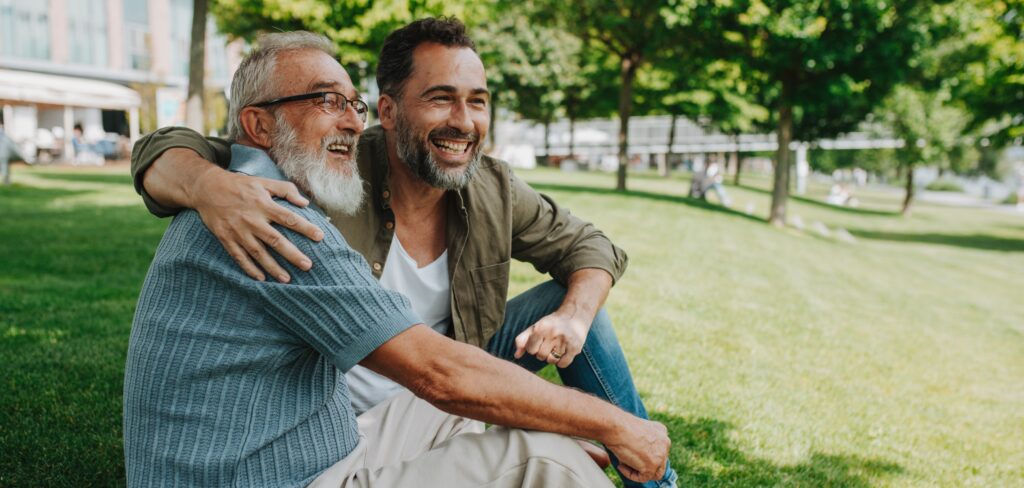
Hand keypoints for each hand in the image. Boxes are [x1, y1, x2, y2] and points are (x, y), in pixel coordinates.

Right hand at [190, 165, 323, 282]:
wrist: (206, 188)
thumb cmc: (239, 184)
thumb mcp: (263, 181)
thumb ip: (286, 190)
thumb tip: (305, 203)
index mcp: (263, 205)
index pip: (288, 218)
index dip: (305, 228)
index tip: (320, 237)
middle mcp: (252, 220)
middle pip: (275, 240)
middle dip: (292, 254)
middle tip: (308, 266)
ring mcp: (238, 231)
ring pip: (258, 253)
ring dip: (273, 267)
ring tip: (287, 279)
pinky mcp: (226, 238)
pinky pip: (239, 257)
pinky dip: (249, 268)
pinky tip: (261, 278)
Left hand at [513, 312, 588, 367]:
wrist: (575, 315)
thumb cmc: (551, 324)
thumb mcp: (535, 327)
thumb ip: (522, 340)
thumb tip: (516, 355)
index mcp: (541, 327)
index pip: (531, 349)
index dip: (534, 348)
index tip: (540, 342)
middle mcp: (553, 333)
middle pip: (541, 356)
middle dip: (543, 353)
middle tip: (549, 344)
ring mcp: (565, 340)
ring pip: (552, 361)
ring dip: (552, 358)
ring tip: (556, 348)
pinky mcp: (575, 347)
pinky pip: (563, 364)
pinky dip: (561, 362)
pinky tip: (563, 353)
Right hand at [604, 417, 670, 482]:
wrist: (615, 426)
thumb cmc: (620, 425)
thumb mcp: (636, 429)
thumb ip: (643, 441)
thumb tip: (639, 453)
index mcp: (662, 431)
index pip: (658, 450)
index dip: (646, 455)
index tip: (633, 454)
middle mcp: (665, 443)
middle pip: (659, 462)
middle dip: (644, 465)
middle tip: (628, 462)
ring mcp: (660, 455)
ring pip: (654, 473)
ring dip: (638, 471)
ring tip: (623, 464)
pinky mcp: (652, 466)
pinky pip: (642, 478)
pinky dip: (630, 474)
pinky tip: (621, 466)